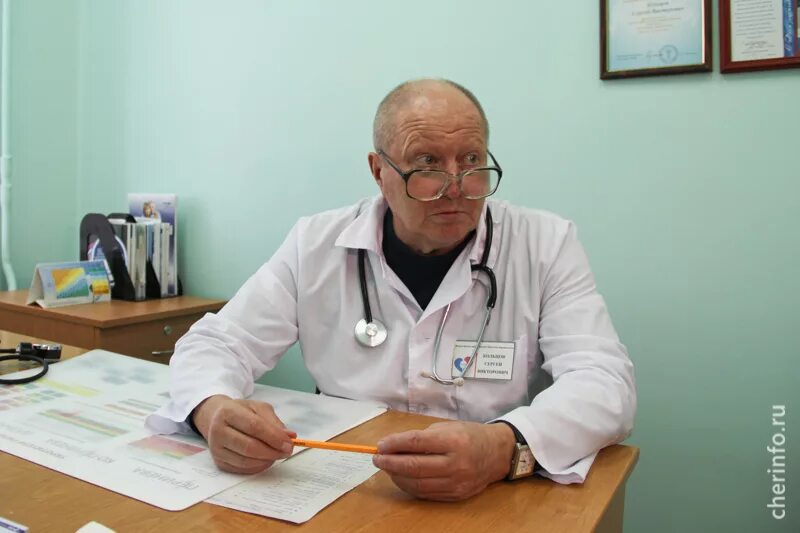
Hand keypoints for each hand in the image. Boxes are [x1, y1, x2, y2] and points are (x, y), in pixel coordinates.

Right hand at [192, 395, 295, 473]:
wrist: (218, 419)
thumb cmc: (241, 412)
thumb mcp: (258, 408)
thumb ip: (274, 422)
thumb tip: (290, 436)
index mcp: (228, 412)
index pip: (254, 426)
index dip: (273, 436)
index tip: (289, 443)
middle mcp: (218, 431)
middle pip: (249, 446)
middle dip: (272, 451)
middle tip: (287, 451)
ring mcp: (216, 449)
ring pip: (245, 461)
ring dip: (267, 460)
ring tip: (278, 454)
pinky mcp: (219, 462)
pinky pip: (242, 469)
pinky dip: (258, 466)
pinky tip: (267, 459)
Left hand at [372, 421, 515, 500]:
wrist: (497, 453)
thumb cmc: (469, 436)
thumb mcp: (447, 428)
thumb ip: (421, 437)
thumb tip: (393, 446)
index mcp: (454, 441)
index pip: (417, 442)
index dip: (394, 444)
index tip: (380, 445)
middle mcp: (456, 463)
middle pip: (414, 466)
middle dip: (390, 463)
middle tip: (378, 458)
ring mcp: (457, 482)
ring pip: (418, 484)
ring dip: (397, 476)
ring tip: (387, 468)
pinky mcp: (456, 495)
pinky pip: (426, 494)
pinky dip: (410, 486)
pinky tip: (402, 478)